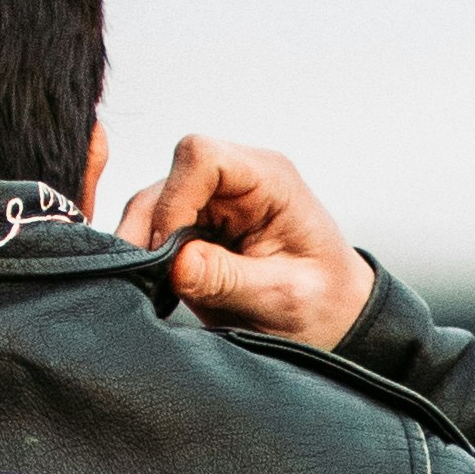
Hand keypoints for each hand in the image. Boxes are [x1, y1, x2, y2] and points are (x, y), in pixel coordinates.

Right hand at [116, 131, 372, 347]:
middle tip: (154, 281)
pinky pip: (152, 230)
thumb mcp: (283, 298)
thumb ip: (228, 279)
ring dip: (142, 247)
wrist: (332, 316)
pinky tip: (154, 288)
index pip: (202, 156)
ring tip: (153, 290)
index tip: (171, 253)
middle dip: (150, 231)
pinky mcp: (196, 225)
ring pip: (150, 206)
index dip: (175, 200)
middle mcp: (237, 181)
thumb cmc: (324, 302)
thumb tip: (175, 263)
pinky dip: (144, 258)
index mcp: (270, 181)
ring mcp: (213, 202)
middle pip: (168, 181)